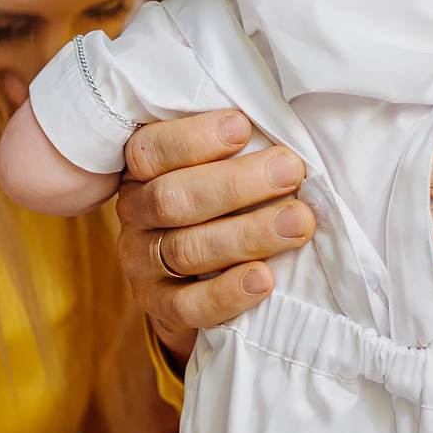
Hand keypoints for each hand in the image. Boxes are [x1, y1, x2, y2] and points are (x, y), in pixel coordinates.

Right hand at [116, 111, 314, 359]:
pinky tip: (265, 279)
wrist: (196, 275)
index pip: (151, 151)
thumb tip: (286, 135)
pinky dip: (227, 293)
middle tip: (289, 171)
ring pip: (186, 249)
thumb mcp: (217, 166)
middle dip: (235, 185)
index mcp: (142, 170)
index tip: (243, 127)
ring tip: (298, 223)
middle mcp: (134, 212)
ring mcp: (140, 261)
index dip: (194, 138)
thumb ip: (237, 150)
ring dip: (247, 235)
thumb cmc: (220, 201)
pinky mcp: (156, 304)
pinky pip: (187, 305)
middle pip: (173, 198)